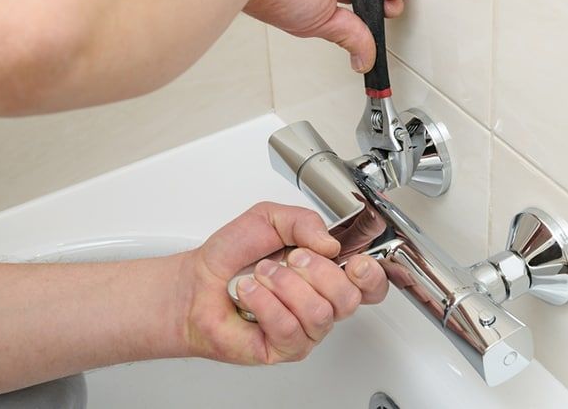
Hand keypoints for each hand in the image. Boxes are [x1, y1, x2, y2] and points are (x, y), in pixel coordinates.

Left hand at [178, 202, 388, 363]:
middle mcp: (321, 304)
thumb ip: (304, 221)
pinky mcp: (283, 349)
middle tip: (290, 259)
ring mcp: (304, 330)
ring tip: (262, 274)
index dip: (371, 275)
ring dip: (285, 285)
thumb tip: (330, 244)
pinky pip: (288, 328)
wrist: (196, 282)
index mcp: (328, 274)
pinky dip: (265, 303)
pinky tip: (250, 293)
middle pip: (349, 298)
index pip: (371, 285)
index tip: (354, 261)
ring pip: (319, 313)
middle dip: (317, 271)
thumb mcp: (270, 219)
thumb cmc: (232, 256)